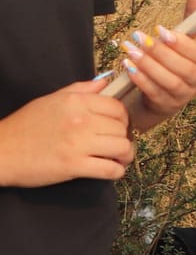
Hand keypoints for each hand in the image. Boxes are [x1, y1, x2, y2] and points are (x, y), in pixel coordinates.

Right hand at [0, 80, 135, 184]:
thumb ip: (81, 90)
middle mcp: (81, 120)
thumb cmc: (25, 126)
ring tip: (117, 158)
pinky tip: (110, 170)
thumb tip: (105, 82)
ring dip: (124, 156)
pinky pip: (111, 170)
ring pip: (122, 147)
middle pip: (122, 128)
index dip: (122, 119)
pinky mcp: (74, 166)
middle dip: (123, 138)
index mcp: (76, 102)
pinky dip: (116, 172)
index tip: (118, 127)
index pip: (117, 108)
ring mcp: (78, 143)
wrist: (1, 151)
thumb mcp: (51, 100)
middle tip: (115, 144)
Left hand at [122, 0, 195, 131]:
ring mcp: (185, 97)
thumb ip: (194, 10)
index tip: (161, 30)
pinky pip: (155, 94)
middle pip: (186, 69)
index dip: (183, 44)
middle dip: (161, 54)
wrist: (155, 89)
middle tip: (139, 39)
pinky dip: (142, 80)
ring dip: (149, 66)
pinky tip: (128, 68)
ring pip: (171, 82)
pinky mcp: (166, 107)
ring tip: (130, 52)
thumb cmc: (171, 58)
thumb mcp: (183, 34)